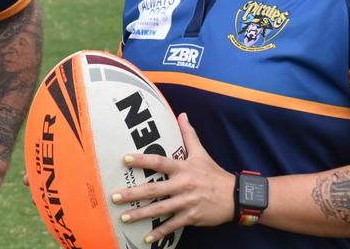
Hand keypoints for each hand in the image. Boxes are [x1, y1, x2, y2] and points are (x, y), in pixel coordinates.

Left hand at [112, 113, 235, 243]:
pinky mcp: (191, 217)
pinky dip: (160, 233)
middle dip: (133, 194)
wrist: (235, 197)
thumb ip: (189, 134)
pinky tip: (146, 238)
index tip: (125, 159)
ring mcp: (186, 202)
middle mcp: (183, 185)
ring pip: (160, 209)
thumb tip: (182, 114)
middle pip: (154, 189)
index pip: (159, 162)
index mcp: (183, 168)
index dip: (142, 160)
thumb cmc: (214, 174)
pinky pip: (172, 225)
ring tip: (124, 217)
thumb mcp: (201, 153)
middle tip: (115, 196)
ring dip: (141, 215)